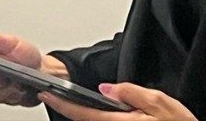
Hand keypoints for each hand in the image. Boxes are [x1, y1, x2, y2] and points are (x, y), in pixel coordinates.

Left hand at [40, 82, 196, 120]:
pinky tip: (101, 114)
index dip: (61, 103)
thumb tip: (106, 89)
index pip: (82, 114)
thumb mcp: (159, 102)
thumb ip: (130, 93)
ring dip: (85, 116)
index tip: (46, 94)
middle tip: (58, 96)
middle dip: (70, 109)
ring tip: (77, 103)